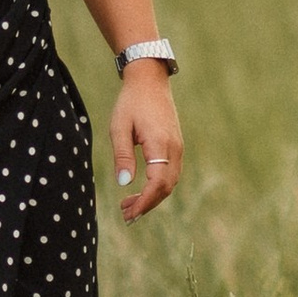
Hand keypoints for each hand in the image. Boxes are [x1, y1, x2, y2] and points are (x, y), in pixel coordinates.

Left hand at [110, 65, 181, 223]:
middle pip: (166, 187)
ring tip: (128, 205)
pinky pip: (170, 173)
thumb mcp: (119, 126)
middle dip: (147, 204)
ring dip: (152, 197)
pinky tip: (141, 189)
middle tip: (126, 215)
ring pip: (169, 182)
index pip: (157, 183)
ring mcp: (178, 148)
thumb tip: (124, 183)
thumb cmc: (131, 102)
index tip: (130, 213)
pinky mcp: (176, 146)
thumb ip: (122, 155)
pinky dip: (157, 186)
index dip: (145, 202)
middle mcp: (174, 148)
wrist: (149, 81)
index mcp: (160, 143)